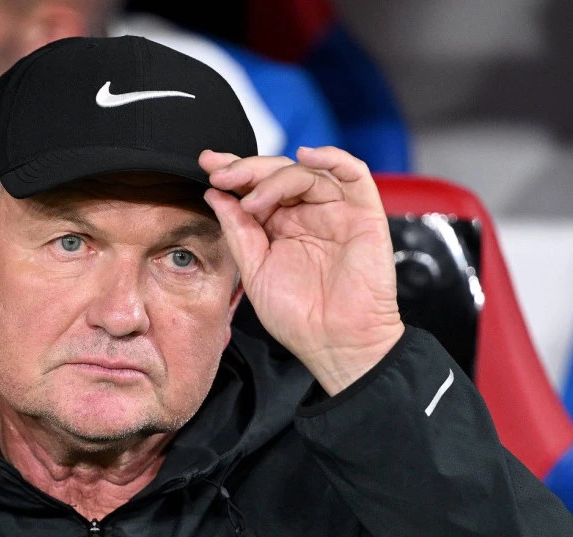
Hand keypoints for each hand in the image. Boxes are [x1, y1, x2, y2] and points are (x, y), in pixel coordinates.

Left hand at [201, 146, 403, 394]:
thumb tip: (215, 194)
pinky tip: (307, 156)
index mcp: (279, 225)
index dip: (233, 171)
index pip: (255, 187)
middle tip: (222, 174)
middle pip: (277, 173)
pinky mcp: (364, 214)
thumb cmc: (297, 316)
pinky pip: (354, 174)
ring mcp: (335, 211)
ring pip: (307, 171)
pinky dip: (333, 158)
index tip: (208, 165)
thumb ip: (238, 231)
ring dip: (275, 177)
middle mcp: (306, 213)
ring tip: (253, 199)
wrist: (334, 344)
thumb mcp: (255, 270)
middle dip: (246, 168)